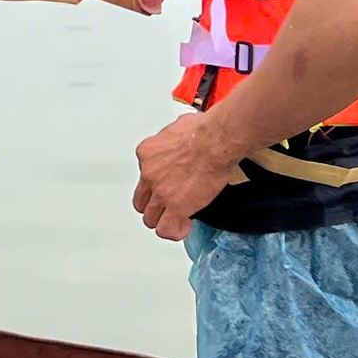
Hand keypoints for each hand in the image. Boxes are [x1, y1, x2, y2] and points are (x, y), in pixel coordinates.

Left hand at [132, 108, 239, 239]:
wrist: (216, 141)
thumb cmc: (204, 130)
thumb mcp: (178, 127)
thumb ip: (173, 139)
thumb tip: (181, 137)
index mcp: (147, 153)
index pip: (143, 176)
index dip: (156, 184)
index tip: (167, 185)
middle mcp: (149, 174)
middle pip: (141, 201)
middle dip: (154, 205)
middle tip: (168, 206)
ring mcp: (161, 192)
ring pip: (150, 218)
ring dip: (163, 219)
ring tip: (177, 218)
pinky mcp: (175, 207)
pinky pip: (166, 229)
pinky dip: (175, 230)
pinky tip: (184, 225)